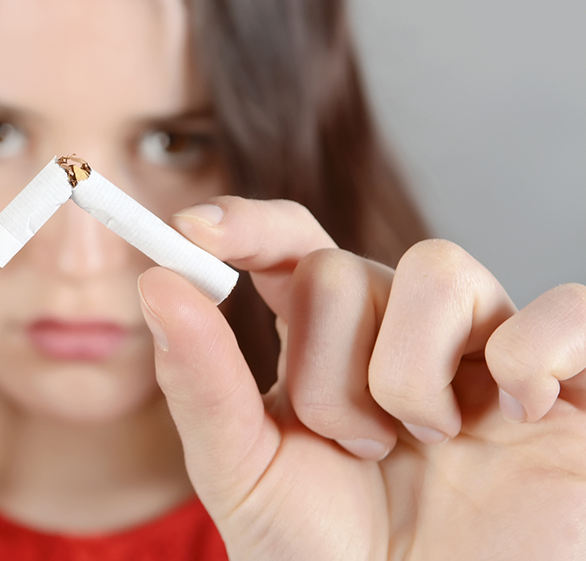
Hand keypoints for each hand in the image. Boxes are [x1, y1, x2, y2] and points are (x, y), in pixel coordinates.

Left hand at [139, 197, 585, 558]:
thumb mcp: (247, 476)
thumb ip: (202, 383)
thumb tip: (156, 282)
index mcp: (324, 347)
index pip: (291, 246)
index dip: (248, 224)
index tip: (192, 229)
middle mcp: (402, 337)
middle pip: (345, 269)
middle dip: (327, 368)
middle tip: (355, 447)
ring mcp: (486, 359)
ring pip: (440, 269)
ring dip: (406, 368)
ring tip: (424, 442)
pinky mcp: (573, 393)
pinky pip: (568, 310)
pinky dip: (533, 350)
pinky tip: (514, 414)